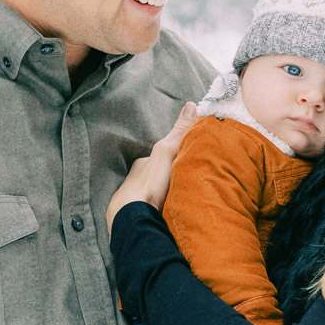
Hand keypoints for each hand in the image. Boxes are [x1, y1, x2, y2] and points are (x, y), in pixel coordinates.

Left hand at [106, 102, 198, 234]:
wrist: (132, 218)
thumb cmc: (148, 184)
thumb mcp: (167, 152)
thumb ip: (179, 132)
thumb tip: (191, 104)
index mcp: (141, 165)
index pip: (159, 157)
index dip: (172, 156)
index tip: (185, 160)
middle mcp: (136, 181)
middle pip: (156, 177)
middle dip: (168, 179)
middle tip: (185, 183)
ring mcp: (136, 202)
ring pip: (153, 195)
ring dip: (164, 197)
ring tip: (181, 202)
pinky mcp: (138, 219)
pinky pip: (151, 212)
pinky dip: (160, 212)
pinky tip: (168, 216)